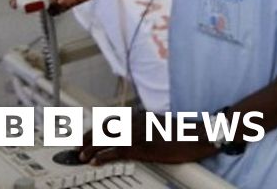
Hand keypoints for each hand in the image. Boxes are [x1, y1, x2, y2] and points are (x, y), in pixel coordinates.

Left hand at [79, 113, 217, 164]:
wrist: (197, 136)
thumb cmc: (183, 134)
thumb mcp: (161, 126)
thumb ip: (145, 128)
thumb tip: (134, 136)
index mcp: (142, 117)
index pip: (112, 121)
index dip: (96, 129)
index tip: (87, 137)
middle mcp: (138, 122)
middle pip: (105, 128)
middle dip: (88, 137)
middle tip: (78, 147)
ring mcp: (139, 134)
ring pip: (107, 139)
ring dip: (91, 147)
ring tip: (81, 155)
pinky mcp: (142, 147)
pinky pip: (116, 151)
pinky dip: (103, 156)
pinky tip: (95, 161)